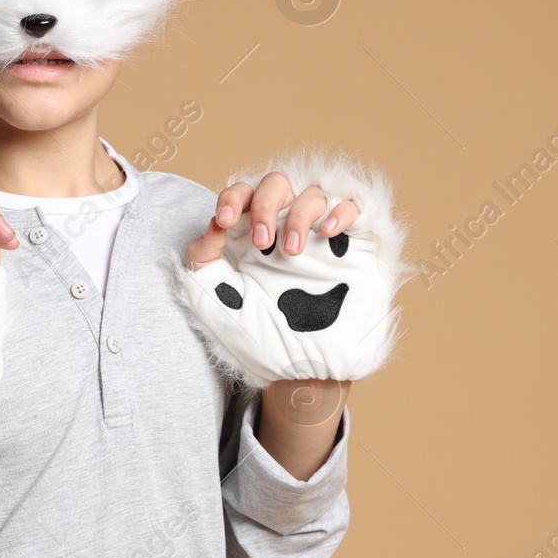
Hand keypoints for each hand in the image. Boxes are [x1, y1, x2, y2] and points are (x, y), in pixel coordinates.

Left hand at [175, 147, 408, 388]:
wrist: (306, 373)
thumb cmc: (261, 339)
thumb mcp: (216, 302)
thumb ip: (201, 261)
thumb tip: (212, 225)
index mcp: (253, 238)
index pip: (242, 194)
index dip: (232, 197)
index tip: (223, 220)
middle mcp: (287, 230)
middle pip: (276, 184)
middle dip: (264, 205)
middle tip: (261, 242)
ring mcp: (323, 236)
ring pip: (313, 193)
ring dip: (298, 215)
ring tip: (291, 252)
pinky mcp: (356, 245)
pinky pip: (354, 206)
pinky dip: (341, 210)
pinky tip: (328, 233)